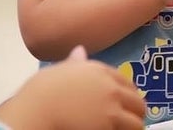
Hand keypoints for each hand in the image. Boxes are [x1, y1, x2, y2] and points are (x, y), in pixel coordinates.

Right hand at [0, 45, 145, 129]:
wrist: (35, 110)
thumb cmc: (41, 93)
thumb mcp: (59, 72)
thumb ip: (74, 64)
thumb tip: (80, 51)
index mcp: (99, 71)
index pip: (126, 82)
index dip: (127, 95)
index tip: (125, 104)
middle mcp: (111, 87)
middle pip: (137, 102)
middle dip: (135, 112)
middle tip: (127, 122)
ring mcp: (112, 108)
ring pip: (137, 121)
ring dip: (133, 126)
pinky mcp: (110, 125)